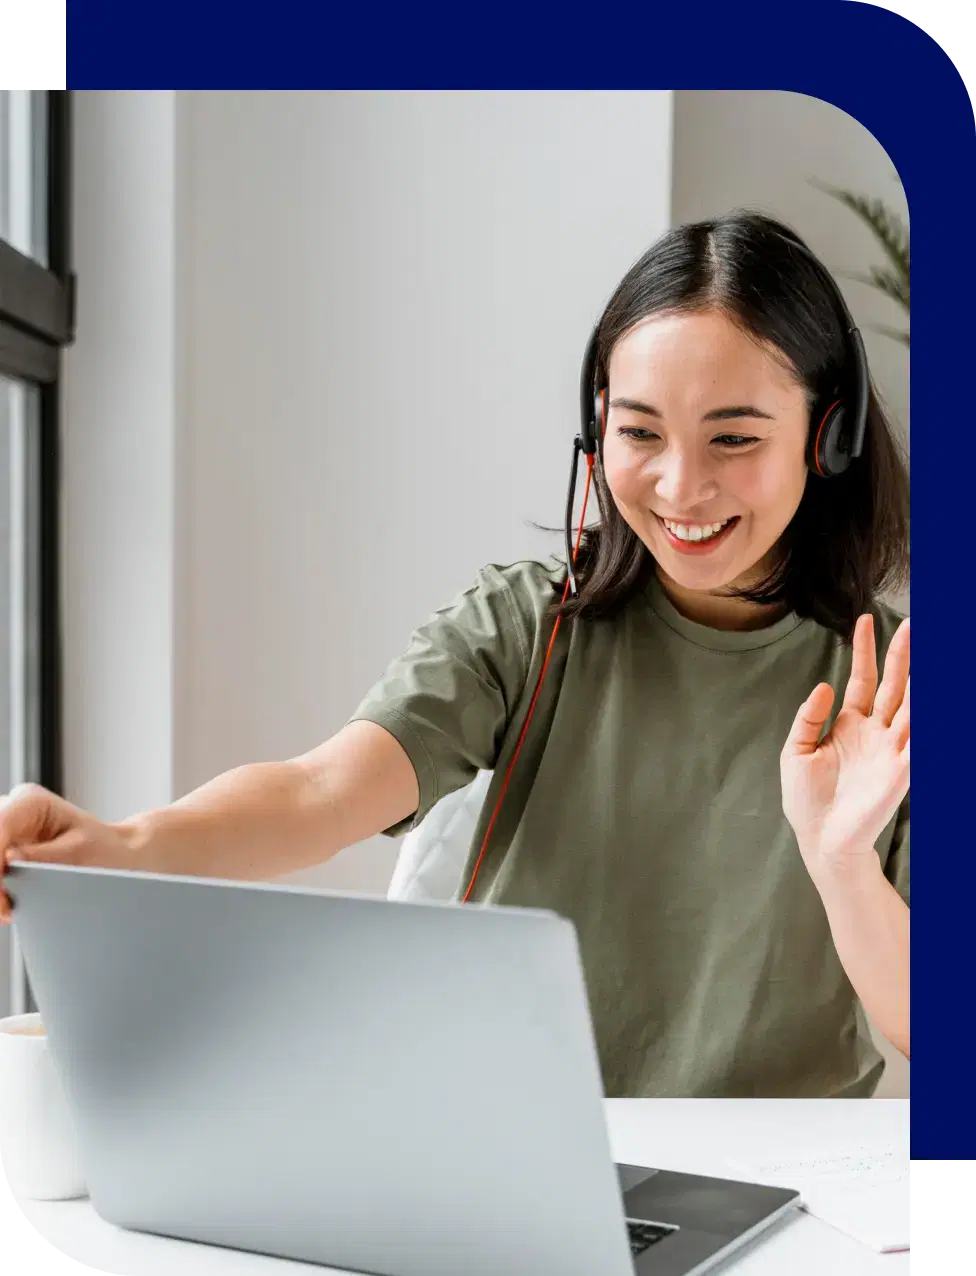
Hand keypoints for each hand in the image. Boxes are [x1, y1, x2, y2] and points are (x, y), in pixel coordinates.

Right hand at [0, 784, 137, 923]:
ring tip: (8, 909)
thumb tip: (8, 859)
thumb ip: (43, 857)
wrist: (113, 857)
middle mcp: (11, 809)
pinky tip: (7, 904)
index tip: (1, 895)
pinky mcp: (0, 849)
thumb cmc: (103, 851)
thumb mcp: (79, 854)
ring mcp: (3, 830)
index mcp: (31, 802)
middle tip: (5, 909)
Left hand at [780, 614, 908, 882]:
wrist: (820, 839)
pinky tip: (929, 698)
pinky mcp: (902, 770)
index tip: (865, 620)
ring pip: (913, 705)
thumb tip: (824, 686)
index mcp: (849, 724)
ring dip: (922, 680)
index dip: (864, 650)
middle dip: (903, 654)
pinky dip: (926, 721)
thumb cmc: (807, 799)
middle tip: (913, 623)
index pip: (862, 678)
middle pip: (895, 684)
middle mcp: (876, 732)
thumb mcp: (796, 751)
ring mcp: (892, 749)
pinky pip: (919, 741)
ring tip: (927, 649)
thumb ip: (808, 718)